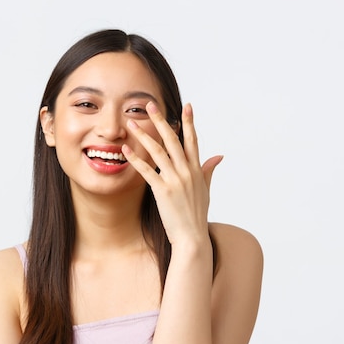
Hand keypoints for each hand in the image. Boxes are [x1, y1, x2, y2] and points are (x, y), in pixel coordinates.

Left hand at [122, 101, 222, 246]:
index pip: (193, 140)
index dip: (189, 123)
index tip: (187, 106)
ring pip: (158, 151)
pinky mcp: (163, 191)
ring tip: (131, 123)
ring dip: (143, 135)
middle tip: (150, 105)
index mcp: (196, 170)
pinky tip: (125, 150)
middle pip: (173, 140)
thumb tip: (218, 156)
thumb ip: (208, 170)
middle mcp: (187, 171)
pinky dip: (135, 159)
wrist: (192, 238)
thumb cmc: (196, 215)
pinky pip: (147, 170)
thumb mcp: (206, 190)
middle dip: (161, 120)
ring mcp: (175, 180)